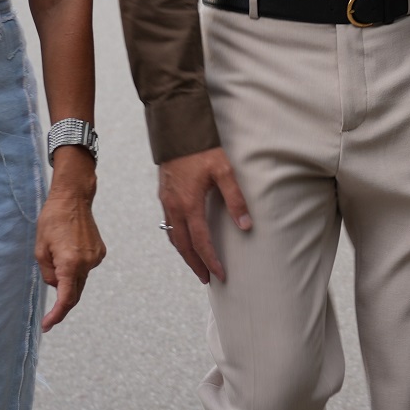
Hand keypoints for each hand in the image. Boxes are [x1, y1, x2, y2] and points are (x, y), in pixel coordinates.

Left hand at [36, 153, 104, 330]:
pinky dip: (75, 269)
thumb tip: (57, 285)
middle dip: (62, 304)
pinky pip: (85, 269)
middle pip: (75, 294)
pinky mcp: (100, 252)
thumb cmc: (52, 221)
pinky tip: (68, 253)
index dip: (56, 315)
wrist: (73, 199)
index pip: (65, 299)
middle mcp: (87, 263)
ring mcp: (96, 258)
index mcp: (70, 263)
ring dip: (68, 281)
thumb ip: (48, 273)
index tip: (47, 325)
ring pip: (80, 281)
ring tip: (55, 258)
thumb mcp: (40, 250)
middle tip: (49, 315)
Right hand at [157, 147, 250, 283]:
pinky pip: (169, 225)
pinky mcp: (164, 196)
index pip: (200, 242)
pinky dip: (177, 239)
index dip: (210, 260)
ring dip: (185, 254)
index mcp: (189, 204)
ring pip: (173, 237)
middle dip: (195, 264)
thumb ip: (235, 199)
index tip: (220, 275)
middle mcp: (174, 207)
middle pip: (183, 246)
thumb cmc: (202, 149)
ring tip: (197, 265)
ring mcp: (166, 202)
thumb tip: (246, 226)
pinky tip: (185, 240)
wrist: (177, 130)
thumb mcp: (224, 171)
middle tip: (206, 279)